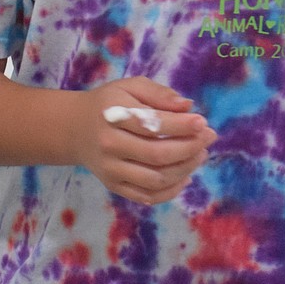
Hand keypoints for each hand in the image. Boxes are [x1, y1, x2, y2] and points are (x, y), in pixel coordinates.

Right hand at [78, 76, 216, 205]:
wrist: (75, 129)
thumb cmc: (109, 103)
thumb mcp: (130, 87)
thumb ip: (159, 94)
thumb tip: (187, 106)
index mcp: (113, 115)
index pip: (151, 124)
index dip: (181, 125)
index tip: (202, 122)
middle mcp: (110, 145)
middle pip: (156, 155)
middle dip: (189, 148)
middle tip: (209, 137)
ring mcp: (111, 170)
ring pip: (155, 179)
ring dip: (185, 169)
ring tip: (200, 155)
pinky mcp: (113, 186)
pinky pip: (146, 196)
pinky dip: (170, 191)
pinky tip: (185, 177)